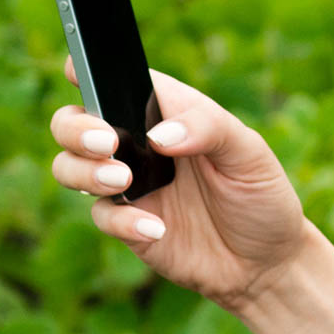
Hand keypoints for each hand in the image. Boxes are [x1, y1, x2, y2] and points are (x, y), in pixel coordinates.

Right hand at [49, 56, 307, 312]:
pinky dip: (123, 221)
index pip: (115, 81)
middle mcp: (135, 144)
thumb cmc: (260, 195)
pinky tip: (157, 228)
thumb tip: (159, 135)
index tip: (74, 71)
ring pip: (69, 167)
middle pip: (72, 124)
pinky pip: (102, 216)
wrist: (264, 263)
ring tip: (121, 181)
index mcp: (162, 113)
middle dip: (75, 128)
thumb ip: (207, 129)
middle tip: (106, 143)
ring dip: (84, 171)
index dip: (86, 70)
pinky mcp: (125, 223)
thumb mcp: (248, 153)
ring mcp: (125, 185)